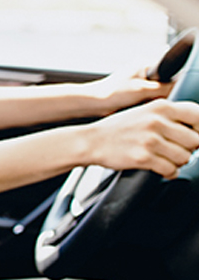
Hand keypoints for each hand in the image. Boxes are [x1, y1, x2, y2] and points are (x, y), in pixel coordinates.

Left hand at [82, 68, 173, 113]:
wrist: (93, 104)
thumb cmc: (112, 93)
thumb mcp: (143, 90)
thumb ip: (165, 87)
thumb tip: (181, 88)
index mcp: (146, 63)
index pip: (172, 70)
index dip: (174, 83)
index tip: (167, 93)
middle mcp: (144, 70)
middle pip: (167, 82)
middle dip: (163, 93)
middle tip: (152, 99)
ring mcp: (140, 82)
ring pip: (159, 93)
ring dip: (155, 100)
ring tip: (142, 103)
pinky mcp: (137, 93)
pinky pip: (151, 100)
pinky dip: (149, 105)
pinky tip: (140, 108)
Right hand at [84, 98, 198, 176]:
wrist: (91, 141)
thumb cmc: (118, 128)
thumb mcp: (145, 112)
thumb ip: (169, 117)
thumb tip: (196, 131)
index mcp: (161, 107)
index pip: (198, 115)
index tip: (194, 135)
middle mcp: (157, 122)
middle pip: (195, 140)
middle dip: (189, 148)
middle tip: (177, 150)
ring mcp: (150, 140)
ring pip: (185, 157)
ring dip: (179, 162)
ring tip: (167, 159)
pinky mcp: (143, 158)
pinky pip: (170, 169)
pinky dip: (169, 172)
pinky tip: (162, 168)